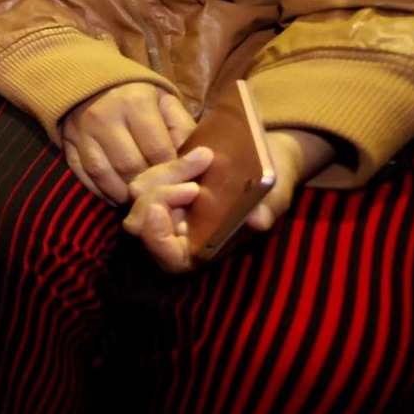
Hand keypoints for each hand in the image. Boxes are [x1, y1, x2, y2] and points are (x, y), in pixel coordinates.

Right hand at [60, 83, 195, 204]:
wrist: (88, 81)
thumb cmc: (136, 95)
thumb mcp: (163, 102)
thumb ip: (182, 128)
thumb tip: (198, 160)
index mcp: (135, 103)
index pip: (157, 150)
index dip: (173, 172)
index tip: (184, 185)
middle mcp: (105, 118)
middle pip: (131, 166)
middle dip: (150, 187)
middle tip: (164, 199)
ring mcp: (82, 134)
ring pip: (105, 176)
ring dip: (126, 195)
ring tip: (142, 202)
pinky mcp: (68, 146)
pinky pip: (85, 177)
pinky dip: (102, 193)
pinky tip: (119, 197)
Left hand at [123, 127, 335, 272]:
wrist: (263, 167)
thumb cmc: (269, 192)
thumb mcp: (274, 200)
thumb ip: (266, 211)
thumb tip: (257, 219)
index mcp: (200, 250)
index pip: (166, 258)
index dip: (155, 238)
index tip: (157, 209)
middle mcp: (175, 234)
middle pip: (139, 224)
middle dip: (160, 199)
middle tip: (196, 185)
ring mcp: (164, 211)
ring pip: (138, 197)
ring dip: (165, 175)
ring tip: (205, 160)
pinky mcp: (160, 187)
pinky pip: (145, 176)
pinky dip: (166, 164)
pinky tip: (198, 154)